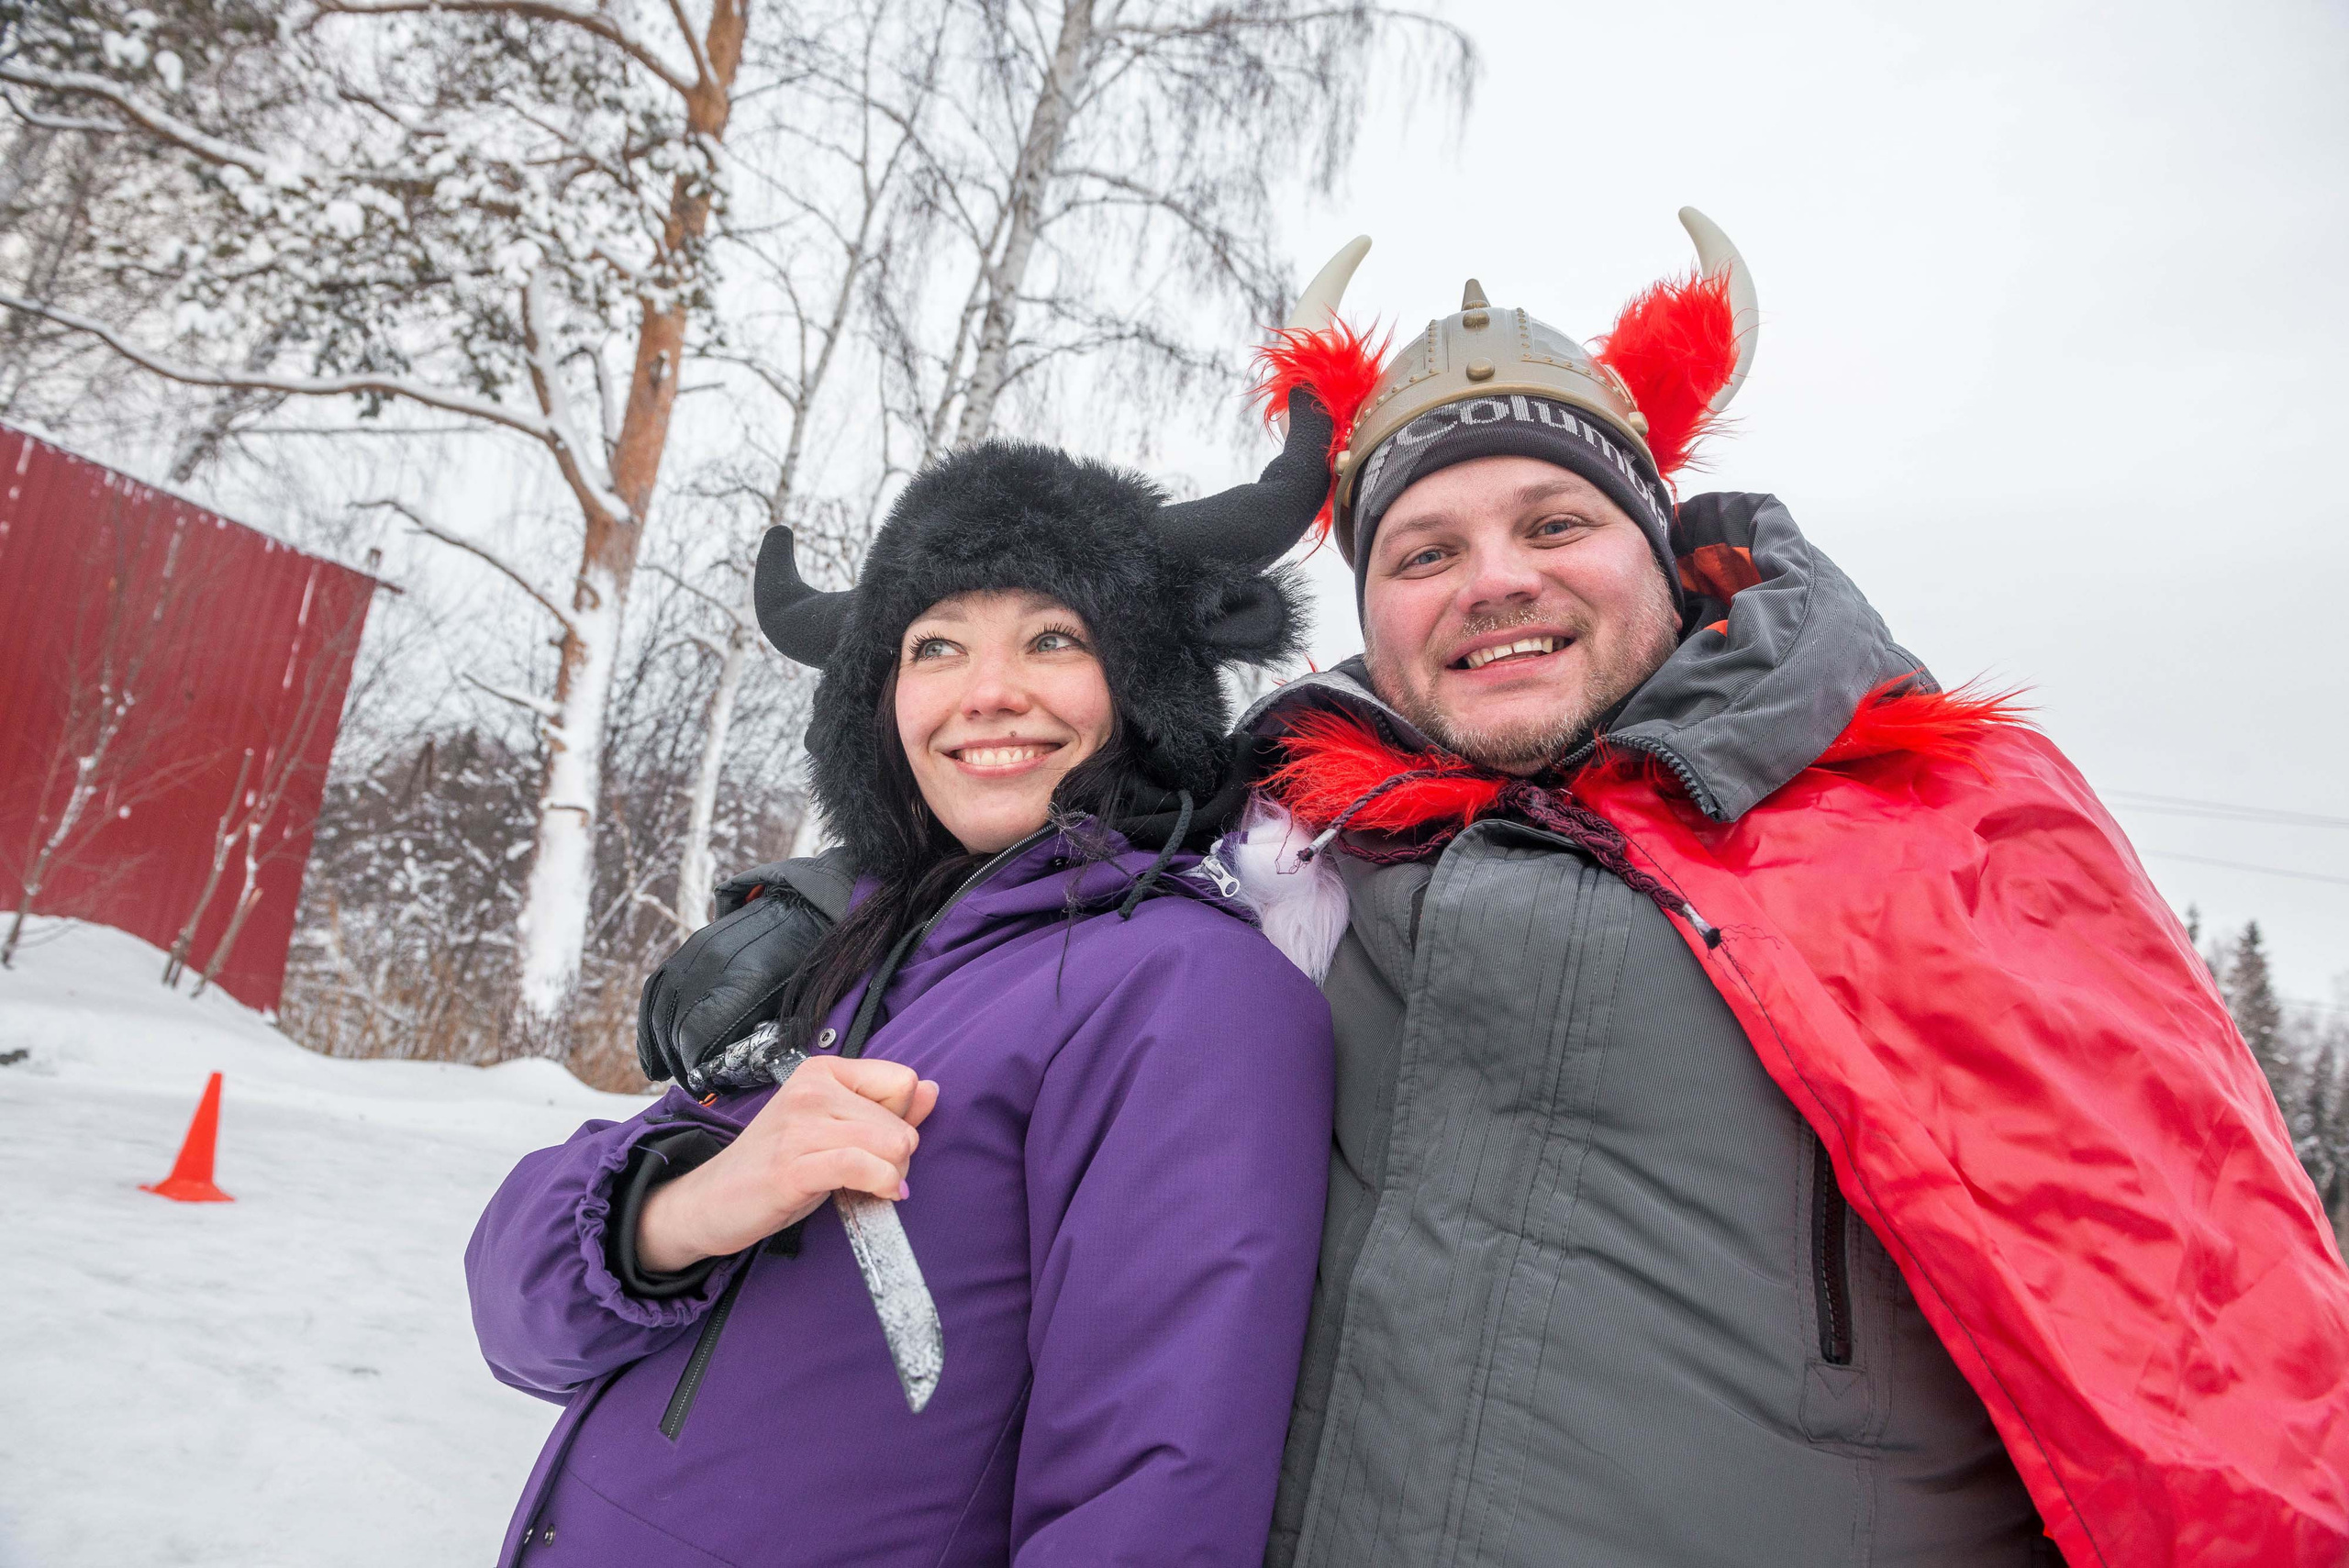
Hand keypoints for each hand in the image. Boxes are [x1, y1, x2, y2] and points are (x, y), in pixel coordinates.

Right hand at [635, 1058, 939, 1273]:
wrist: (712, 1200)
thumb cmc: (779, 1163)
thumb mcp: (835, 1128)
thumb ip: (885, 1109)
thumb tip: (932, 1089)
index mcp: (822, 1071)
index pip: (902, 1082)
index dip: (902, 1118)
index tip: (878, 1143)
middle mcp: (811, 1089)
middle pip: (901, 1121)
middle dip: (900, 1156)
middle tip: (874, 1174)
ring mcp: (800, 1127)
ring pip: (890, 1144)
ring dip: (894, 1175)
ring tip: (874, 1185)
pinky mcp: (793, 1166)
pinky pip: (863, 1167)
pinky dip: (883, 1185)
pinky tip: (880, 1194)